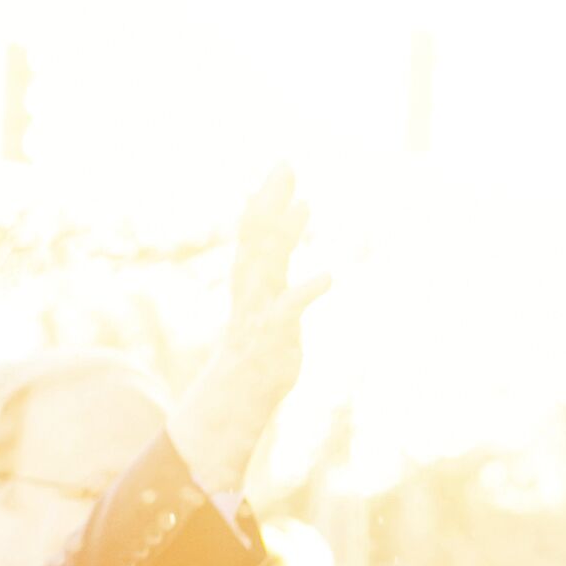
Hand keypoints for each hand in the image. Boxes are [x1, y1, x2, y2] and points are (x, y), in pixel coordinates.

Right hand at [164, 170, 328, 498]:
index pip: (254, 232)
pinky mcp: (274, 337)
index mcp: (250, 282)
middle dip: (271, 200)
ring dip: (285, 234)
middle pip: (257, 236)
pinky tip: (328, 276)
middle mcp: (251, 290)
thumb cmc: (258, 356)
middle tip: (286, 165)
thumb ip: (274, 281)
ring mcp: (260, 311)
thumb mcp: (268, 313)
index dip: (267, 200)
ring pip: (268, 264)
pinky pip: (289, 310)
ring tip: (304, 204)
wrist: (236, 401)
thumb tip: (279, 258)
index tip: (282, 170)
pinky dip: (306, 292)